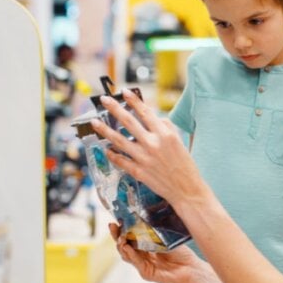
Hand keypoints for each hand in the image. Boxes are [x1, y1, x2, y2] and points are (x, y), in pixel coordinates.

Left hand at [90, 89, 207, 209]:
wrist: (187, 190)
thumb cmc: (185, 166)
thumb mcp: (179, 141)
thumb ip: (166, 128)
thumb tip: (155, 118)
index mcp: (164, 134)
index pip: (145, 112)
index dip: (134, 101)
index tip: (124, 92)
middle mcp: (152, 144)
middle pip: (128, 122)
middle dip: (114, 108)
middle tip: (104, 100)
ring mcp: (143, 158)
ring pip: (118, 140)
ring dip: (105, 130)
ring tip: (95, 122)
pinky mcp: (138, 172)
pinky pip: (120, 160)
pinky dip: (112, 154)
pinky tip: (107, 149)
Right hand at [110, 223, 201, 282]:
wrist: (192, 268)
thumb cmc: (182, 252)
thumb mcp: (167, 237)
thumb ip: (155, 229)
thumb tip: (145, 213)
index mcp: (145, 245)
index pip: (129, 236)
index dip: (122, 229)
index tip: (117, 219)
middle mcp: (142, 255)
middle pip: (123, 245)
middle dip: (117, 235)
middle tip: (113, 226)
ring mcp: (143, 264)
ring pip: (126, 255)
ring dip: (121, 245)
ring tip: (120, 236)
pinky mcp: (146, 273)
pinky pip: (136, 262)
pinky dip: (131, 255)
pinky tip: (127, 247)